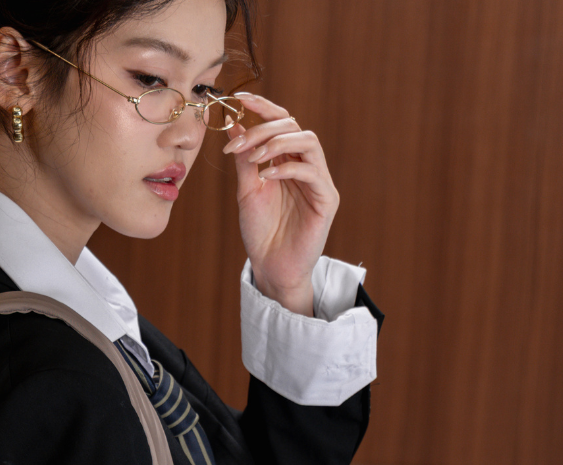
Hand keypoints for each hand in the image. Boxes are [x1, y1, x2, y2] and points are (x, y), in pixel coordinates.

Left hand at [222, 92, 339, 316]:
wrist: (271, 267)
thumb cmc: (261, 232)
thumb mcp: (247, 191)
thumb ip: (244, 159)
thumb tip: (235, 123)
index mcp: (287, 160)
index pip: (281, 122)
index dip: (264, 107)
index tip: (240, 99)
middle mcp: (305, 166)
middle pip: (293, 127)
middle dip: (263, 130)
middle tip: (238, 144)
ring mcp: (318, 182)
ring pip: (308, 142)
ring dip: (278, 143)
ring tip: (255, 158)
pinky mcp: (326, 200)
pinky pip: (312, 172)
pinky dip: (288, 168)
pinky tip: (268, 176)